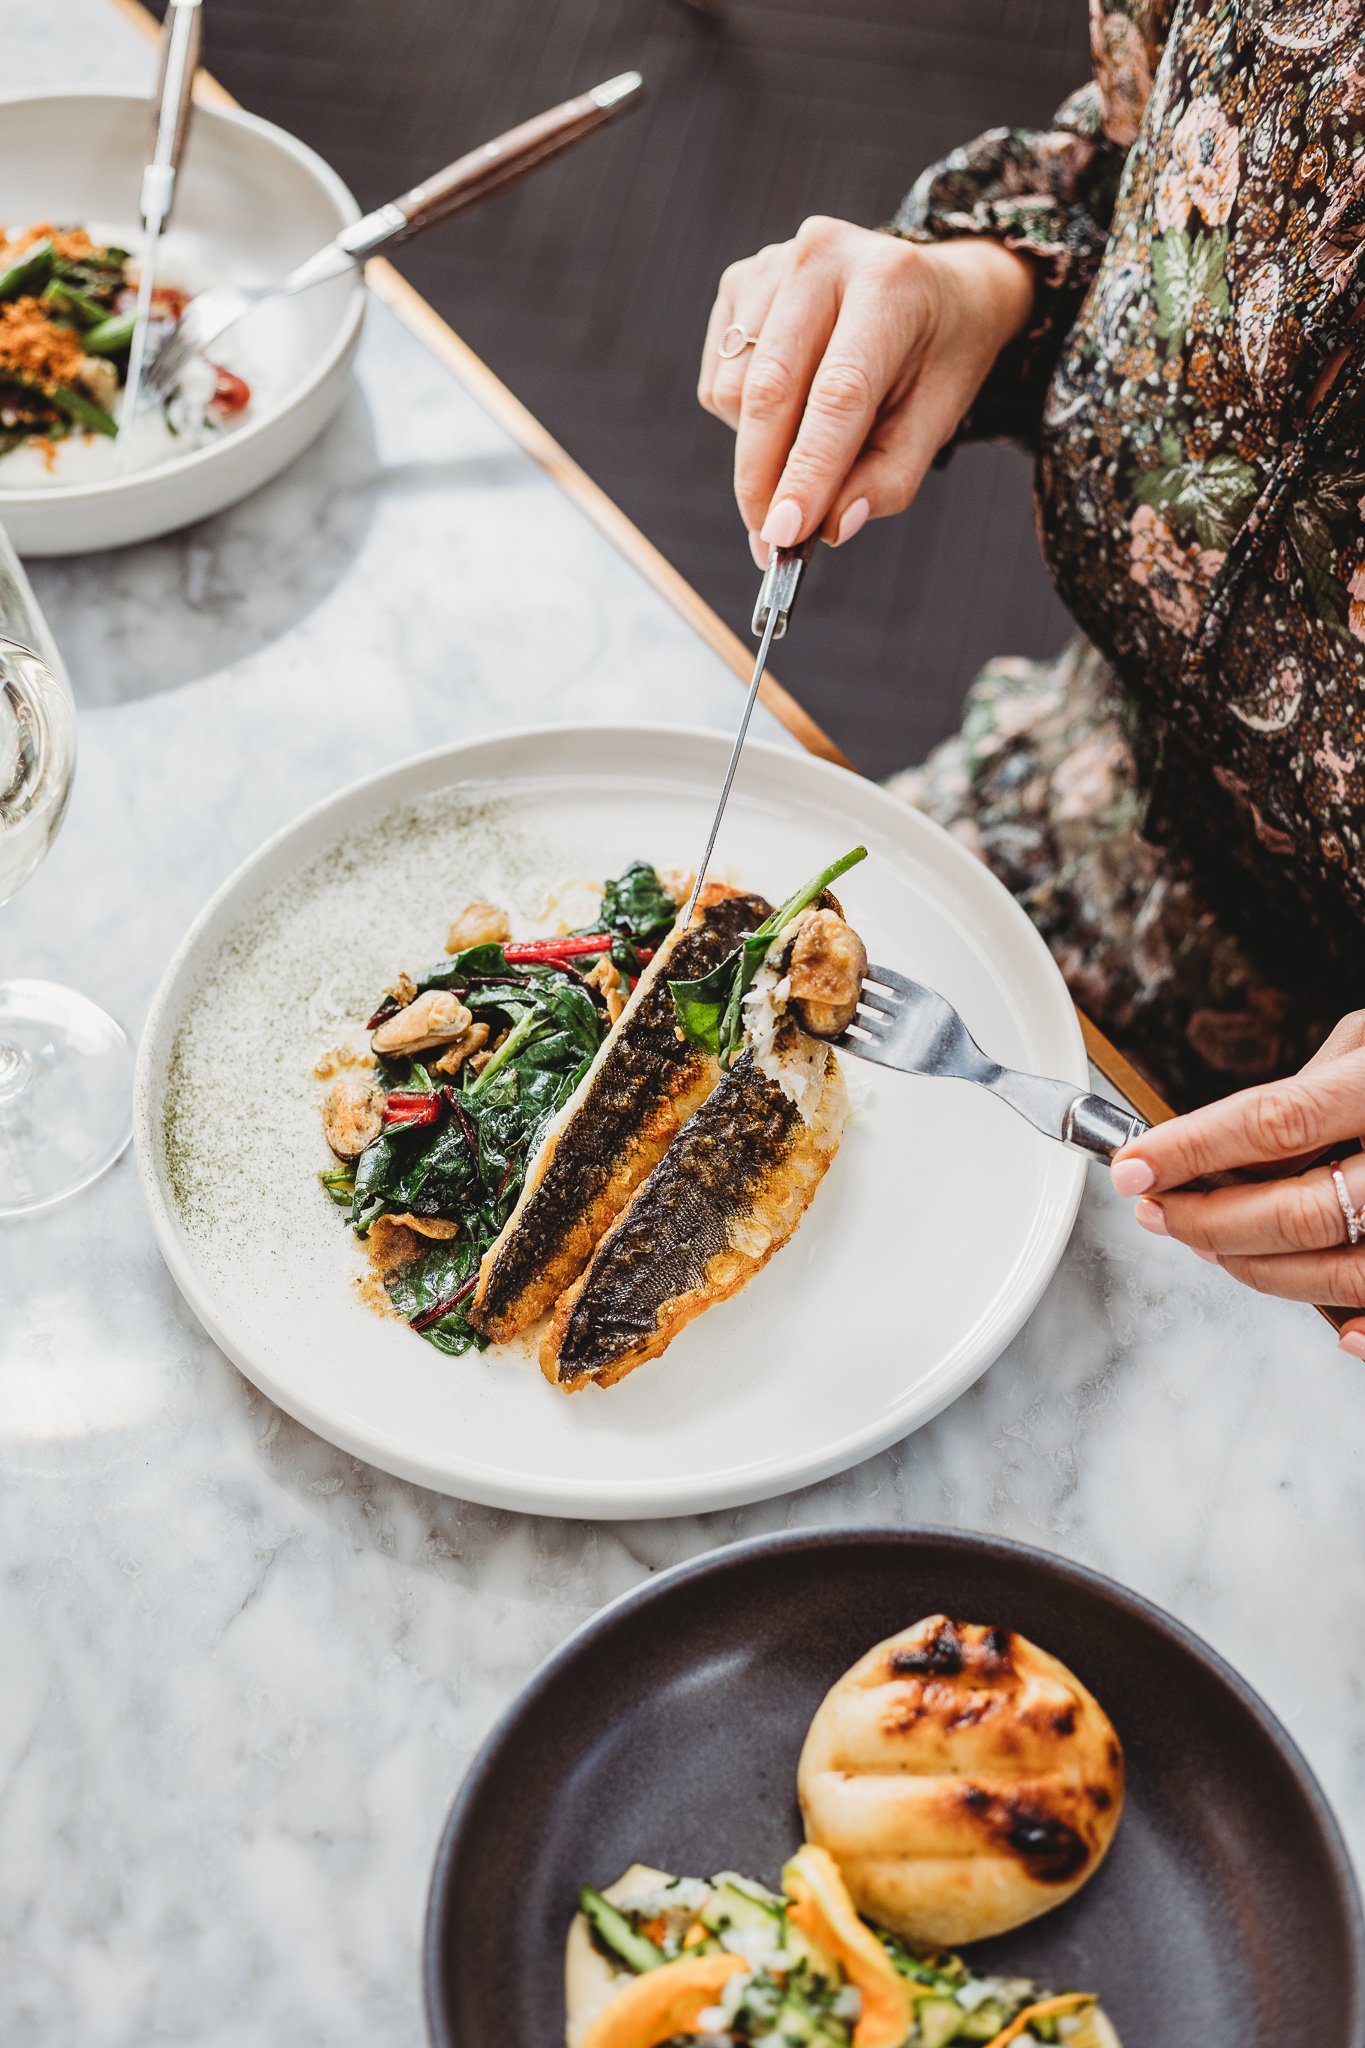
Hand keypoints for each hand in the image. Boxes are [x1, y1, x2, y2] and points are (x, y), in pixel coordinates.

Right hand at [697, 217, 1034, 559]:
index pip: (837, 393)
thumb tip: (833, 526)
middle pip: (770, 390)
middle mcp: (823, 256)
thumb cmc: (938, 357)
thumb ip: (890, 477)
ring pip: (735, 393)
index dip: (807, 470)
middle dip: (763, 480)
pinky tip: (788, 403)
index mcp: (889, 283)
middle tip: (770, 541)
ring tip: (811, 436)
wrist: (937, 287)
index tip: (785, 534)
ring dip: (760, 445)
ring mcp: (772, 263)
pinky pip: (718, 382)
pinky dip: (744, 418)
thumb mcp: (938, 419)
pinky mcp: (738, 281)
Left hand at [1108, 1011, 1364, 1351]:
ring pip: (1340, 1270)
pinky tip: (1336, 1331)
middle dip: (1208, 1221)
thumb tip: (1236, 1133)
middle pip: (1296, 1210)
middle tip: (1158, 1212)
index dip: (1191, 1149)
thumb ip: (1322, 1081)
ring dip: (1259, 1271)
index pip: (1272, 1121)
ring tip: (1212, 1248)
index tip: (1131, 1167)